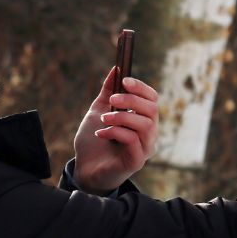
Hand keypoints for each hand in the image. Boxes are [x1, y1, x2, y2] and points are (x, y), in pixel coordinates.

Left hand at [72, 68, 159, 194]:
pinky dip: (116, 132)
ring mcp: (145, 148)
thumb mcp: (98, 111)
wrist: (84, 168)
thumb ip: (108, 93)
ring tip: (104, 120)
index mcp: (142, 119)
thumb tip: (115, 69)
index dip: (141, 88)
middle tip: (111, 101)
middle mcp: (148, 133)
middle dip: (131, 101)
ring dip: (122, 117)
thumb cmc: (94, 142)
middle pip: (152, 109)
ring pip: (146, 125)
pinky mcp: (137, 161)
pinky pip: (133, 140)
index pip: (152, 99)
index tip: (124, 80)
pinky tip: (102, 134)